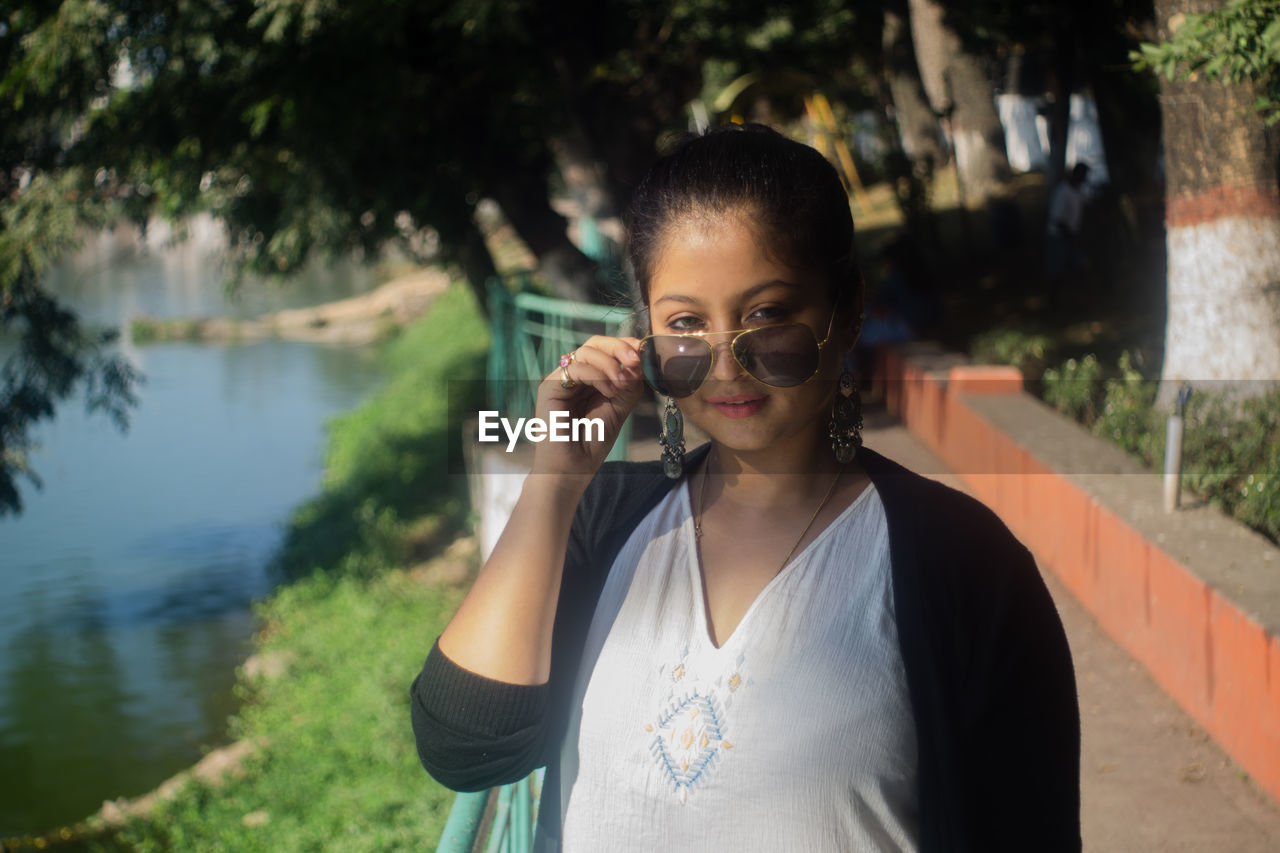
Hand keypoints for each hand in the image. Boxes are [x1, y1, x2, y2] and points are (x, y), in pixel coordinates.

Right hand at [529, 335, 644, 481]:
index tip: (644, 352)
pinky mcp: (550, 388)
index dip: (624, 346)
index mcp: (589, 378)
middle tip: (635, 360)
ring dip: (610, 363)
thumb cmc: (592, 442)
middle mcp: (573, 376)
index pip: (605, 349)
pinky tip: (610, 390)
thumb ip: (628, 385)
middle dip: (618, 347)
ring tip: (622, 384)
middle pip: (594, 343)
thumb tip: (638, 362)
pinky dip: (598, 375)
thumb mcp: (619, 408)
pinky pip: (576, 368)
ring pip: (585, 351)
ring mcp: (560, 380)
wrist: (572, 468)